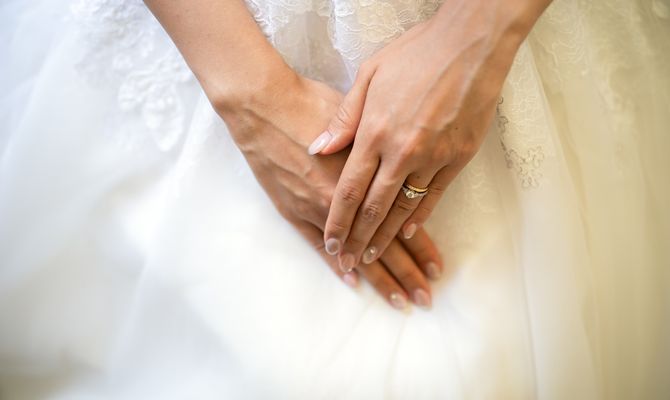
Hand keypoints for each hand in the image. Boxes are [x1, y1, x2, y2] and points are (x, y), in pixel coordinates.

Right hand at [214, 72, 442, 308]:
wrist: (262, 106)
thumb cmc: (310, 103)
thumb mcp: (358, 115)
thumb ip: (381, 147)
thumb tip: (405, 166)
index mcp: (366, 175)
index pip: (400, 221)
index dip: (420, 247)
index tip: (438, 269)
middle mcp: (344, 200)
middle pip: (383, 244)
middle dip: (407, 273)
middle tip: (426, 298)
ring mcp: (315, 208)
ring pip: (354, 251)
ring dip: (379, 278)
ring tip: (400, 301)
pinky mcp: (292, 210)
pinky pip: (317, 244)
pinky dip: (336, 264)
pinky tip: (353, 281)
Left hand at [310, 0, 549, 270]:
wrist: (471, 42)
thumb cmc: (416, 53)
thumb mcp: (369, 74)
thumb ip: (343, 118)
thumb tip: (318, 148)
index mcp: (375, 131)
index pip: (348, 189)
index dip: (338, 221)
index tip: (331, 244)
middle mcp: (402, 151)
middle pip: (373, 208)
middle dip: (358, 239)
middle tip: (348, 262)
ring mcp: (433, 156)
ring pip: (404, 208)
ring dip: (386, 236)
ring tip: (373, 256)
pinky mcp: (459, 156)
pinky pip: (435, 194)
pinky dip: (420, 216)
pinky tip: (407, 232)